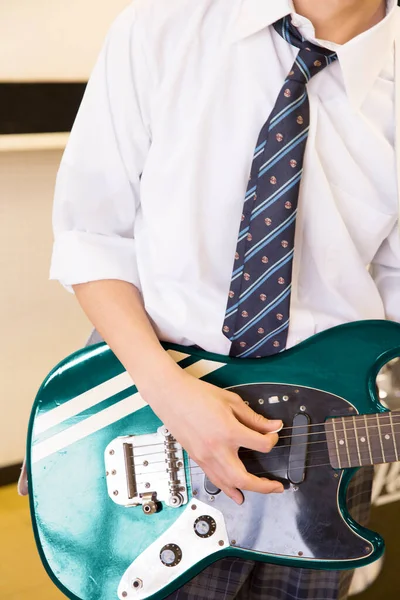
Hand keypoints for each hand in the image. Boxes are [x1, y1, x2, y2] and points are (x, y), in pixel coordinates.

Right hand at [142, 370, 283, 503]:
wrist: (171, 396)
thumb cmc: (197, 395)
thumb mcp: (231, 401)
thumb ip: (253, 417)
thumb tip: (272, 426)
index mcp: (229, 430)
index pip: (261, 445)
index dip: (272, 440)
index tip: (273, 435)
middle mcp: (217, 448)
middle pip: (245, 477)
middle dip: (265, 486)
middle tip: (277, 486)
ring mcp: (205, 456)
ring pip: (229, 483)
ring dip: (248, 490)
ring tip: (263, 491)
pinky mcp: (197, 459)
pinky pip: (215, 479)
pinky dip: (228, 489)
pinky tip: (236, 494)